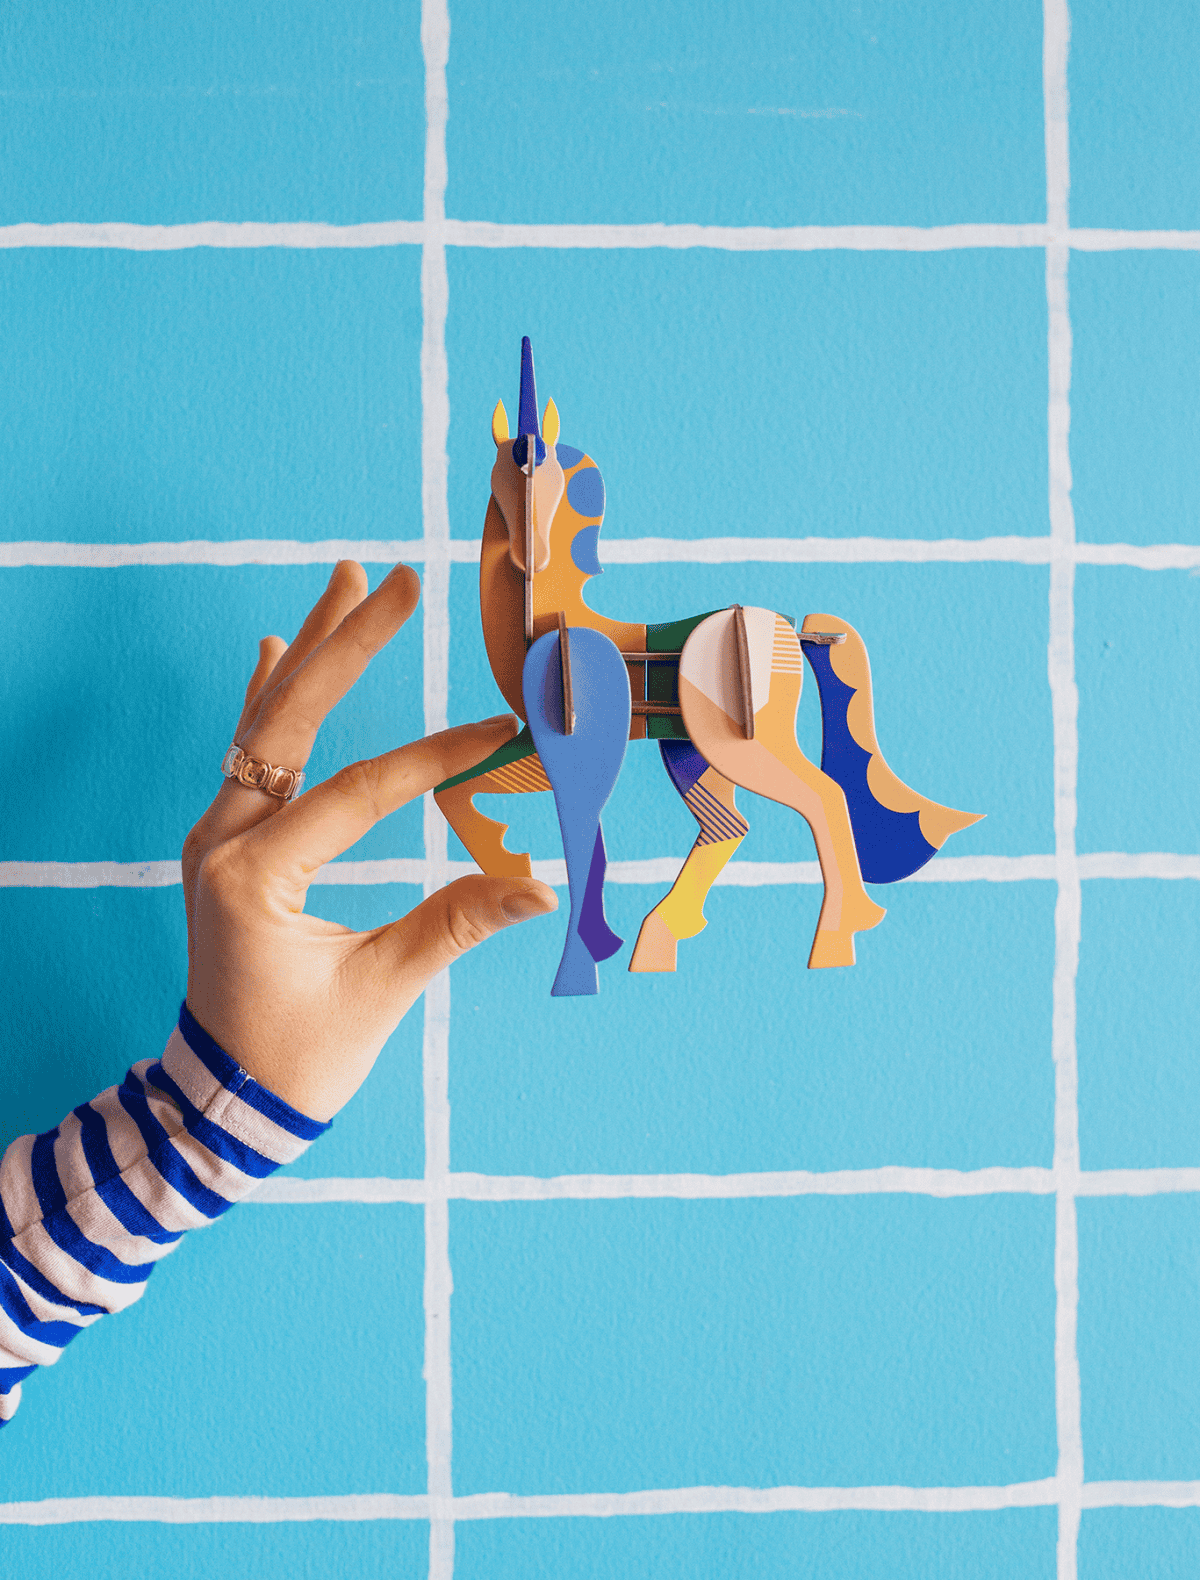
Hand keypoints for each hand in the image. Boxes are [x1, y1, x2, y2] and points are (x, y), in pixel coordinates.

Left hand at [181, 560, 556, 1120]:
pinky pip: (248, 752)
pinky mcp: (225, 843)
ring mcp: (217, 836)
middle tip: (395, 579)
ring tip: (345, 582)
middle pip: (290, 718)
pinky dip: (268, 699)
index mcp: (257, 876)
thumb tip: (542, 889)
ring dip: (310, 652)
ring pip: (265, 722)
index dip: (438, 756)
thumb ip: (455, 926)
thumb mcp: (380, 992)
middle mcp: (224, 841)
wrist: (220, 1101)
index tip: (504, 729)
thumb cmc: (297, 1058)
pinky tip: (273, 648)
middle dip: (346, 644)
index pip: (360, 791)